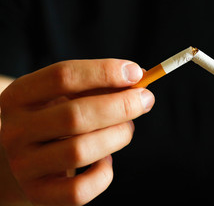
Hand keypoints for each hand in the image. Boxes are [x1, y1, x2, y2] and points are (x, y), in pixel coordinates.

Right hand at [0, 59, 154, 205]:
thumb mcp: (64, 97)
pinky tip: (106, 160)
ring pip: (81, 151)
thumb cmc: (53, 122)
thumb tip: (137, 78)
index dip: (105, 72)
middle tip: (145, 100)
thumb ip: (97, 86)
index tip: (136, 72)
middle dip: (121, 106)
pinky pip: (80, 189)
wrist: (22, 161)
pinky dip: (104, 173)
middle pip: (75, 115)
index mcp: (19, 97)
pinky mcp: (39, 194)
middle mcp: (14, 131)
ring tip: (126, 129)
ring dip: (118, 136)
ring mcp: (24, 166)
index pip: (63, 76)